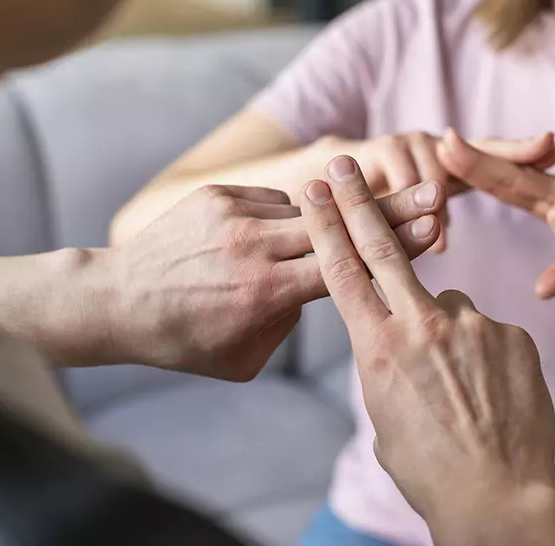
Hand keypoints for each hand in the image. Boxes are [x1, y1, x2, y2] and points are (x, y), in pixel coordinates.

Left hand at [103, 182, 444, 381]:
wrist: (119, 300)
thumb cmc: (186, 340)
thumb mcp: (245, 358)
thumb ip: (291, 324)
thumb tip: (320, 286)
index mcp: (267, 293)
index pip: (347, 264)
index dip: (394, 246)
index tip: (432, 229)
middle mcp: (256, 247)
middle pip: (340, 226)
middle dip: (392, 211)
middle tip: (435, 195)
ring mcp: (236, 214)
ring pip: (308, 209)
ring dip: (328, 221)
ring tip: (322, 235)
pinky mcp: (219, 195)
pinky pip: (274, 201)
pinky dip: (282, 218)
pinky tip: (263, 241)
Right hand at [300, 156, 554, 545]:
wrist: (496, 496)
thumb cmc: (427, 465)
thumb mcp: (384, 410)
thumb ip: (388, 358)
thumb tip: (401, 331)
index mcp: (377, 347)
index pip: (342, 270)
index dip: (327, 224)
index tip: (316, 189)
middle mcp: (420, 325)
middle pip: (383, 246)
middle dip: (359, 200)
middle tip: (344, 163)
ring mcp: (471, 325)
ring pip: (447, 303)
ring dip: (445, 331)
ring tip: (461, 386)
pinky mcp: (511, 333)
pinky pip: (486, 328)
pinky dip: (482, 351)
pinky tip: (489, 391)